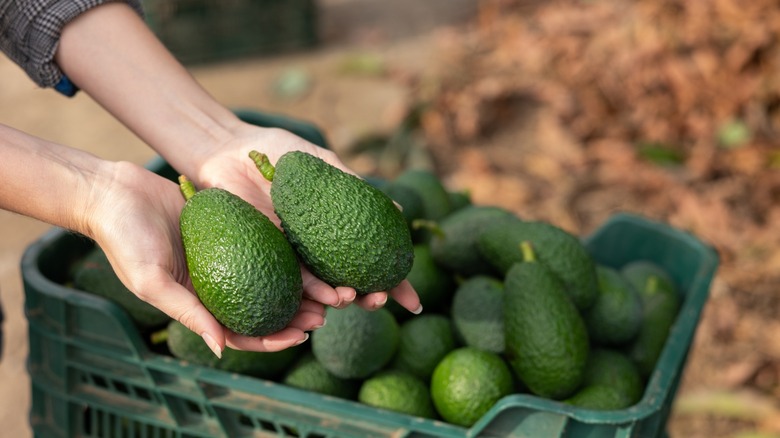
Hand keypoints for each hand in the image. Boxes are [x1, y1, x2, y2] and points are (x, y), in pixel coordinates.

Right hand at [86, 161, 324, 353]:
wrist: (114, 192)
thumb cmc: (124, 240)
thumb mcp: (152, 281)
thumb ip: (187, 312)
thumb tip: (221, 348)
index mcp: (198, 303)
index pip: (241, 332)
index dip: (271, 339)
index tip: (300, 337)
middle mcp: (216, 282)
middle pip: (263, 306)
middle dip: (295, 315)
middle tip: (325, 314)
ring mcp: (225, 254)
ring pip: (270, 276)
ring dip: (298, 285)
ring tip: (328, 288)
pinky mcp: (231, 226)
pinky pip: (264, 240)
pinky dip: (287, 250)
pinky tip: (311, 251)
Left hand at [192, 123, 422, 314]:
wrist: (226, 149)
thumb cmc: (276, 152)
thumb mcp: (320, 164)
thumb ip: (352, 186)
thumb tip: (399, 211)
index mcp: (335, 228)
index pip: (371, 261)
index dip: (393, 284)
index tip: (412, 301)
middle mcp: (316, 247)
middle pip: (351, 282)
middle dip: (370, 298)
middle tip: (382, 301)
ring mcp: (292, 254)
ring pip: (322, 287)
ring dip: (341, 299)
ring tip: (354, 300)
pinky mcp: (266, 254)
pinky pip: (291, 277)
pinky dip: (310, 290)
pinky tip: (325, 298)